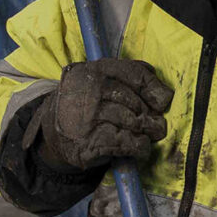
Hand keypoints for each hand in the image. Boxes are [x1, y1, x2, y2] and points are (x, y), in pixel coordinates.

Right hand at [33, 58, 172, 170]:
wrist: (52, 131)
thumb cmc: (87, 103)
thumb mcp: (100, 80)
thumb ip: (130, 76)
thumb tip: (164, 95)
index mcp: (94, 69)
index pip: (135, 73)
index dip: (154, 89)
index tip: (162, 101)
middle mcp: (89, 90)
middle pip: (136, 101)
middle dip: (150, 115)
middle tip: (156, 124)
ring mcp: (87, 116)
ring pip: (133, 122)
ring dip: (147, 131)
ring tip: (149, 133)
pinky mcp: (89, 141)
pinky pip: (126, 142)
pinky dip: (139, 146)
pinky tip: (140, 146)